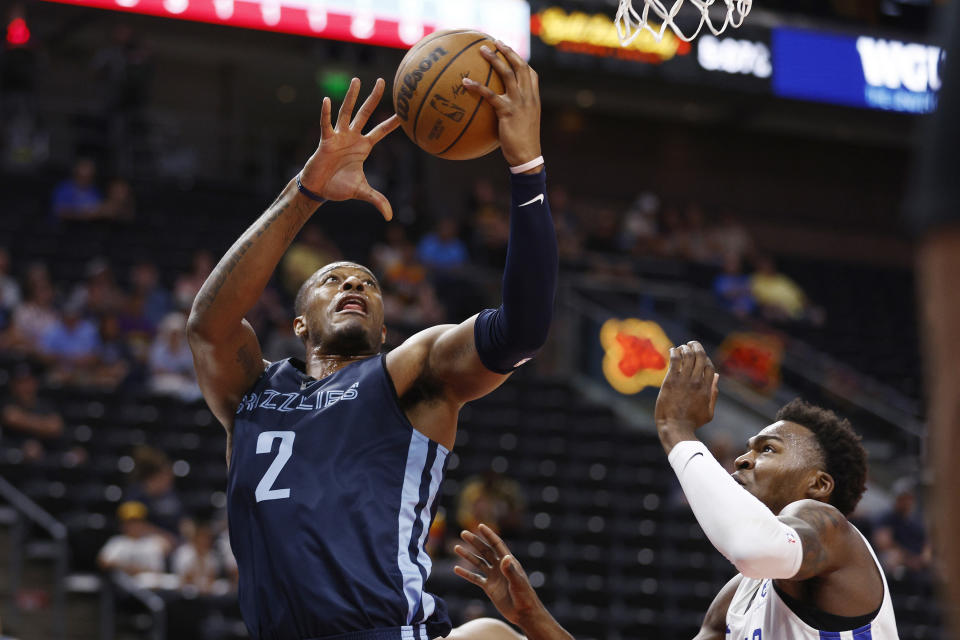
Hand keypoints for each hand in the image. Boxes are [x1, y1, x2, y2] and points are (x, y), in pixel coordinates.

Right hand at [299, 77, 400, 219]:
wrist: (319, 189)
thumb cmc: (339, 186)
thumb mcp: (362, 192)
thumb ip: (377, 200)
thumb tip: (390, 216)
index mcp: (363, 146)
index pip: (381, 130)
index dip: (392, 122)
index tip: (404, 111)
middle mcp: (352, 137)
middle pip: (366, 113)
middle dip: (374, 97)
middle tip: (382, 80)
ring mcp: (339, 136)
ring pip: (347, 112)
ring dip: (351, 96)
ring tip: (357, 80)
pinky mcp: (325, 140)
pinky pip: (326, 124)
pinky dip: (327, 113)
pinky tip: (327, 100)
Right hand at [454, 524, 545, 626]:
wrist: (524, 613)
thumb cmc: (525, 597)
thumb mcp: (518, 583)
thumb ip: (510, 571)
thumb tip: (505, 558)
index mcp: (509, 562)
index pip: (497, 545)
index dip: (489, 535)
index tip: (480, 526)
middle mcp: (500, 567)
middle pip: (485, 551)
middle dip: (475, 542)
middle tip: (463, 533)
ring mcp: (494, 577)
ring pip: (478, 563)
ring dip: (468, 555)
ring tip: (456, 548)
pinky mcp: (489, 587)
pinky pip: (475, 578)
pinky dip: (466, 574)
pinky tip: (456, 569)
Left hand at [461, 41, 541, 169]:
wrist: (527, 157)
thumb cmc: (522, 144)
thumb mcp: (523, 125)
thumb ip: (515, 113)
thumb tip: (499, 111)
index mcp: (533, 99)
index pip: (531, 73)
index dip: (520, 60)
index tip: (508, 51)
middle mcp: (528, 97)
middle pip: (520, 66)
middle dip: (508, 51)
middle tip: (495, 42)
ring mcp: (519, 103)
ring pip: (507, 74)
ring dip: (494, 60)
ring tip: (481, 50)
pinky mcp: (508, 112)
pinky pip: (490, 95)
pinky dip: (477, 86)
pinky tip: (465, 82)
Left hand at [654, 341, 719, 435]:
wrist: (675, 427)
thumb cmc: (691, 422)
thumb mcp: (709, 411)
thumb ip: (713, 394)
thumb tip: (716, 377)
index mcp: (707, 388)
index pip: (709, 366)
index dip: (706, 359)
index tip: (699, 357)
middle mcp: (697, 382)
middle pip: (700, 357)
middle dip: (697, 347)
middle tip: (692, 344)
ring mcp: (684, 380)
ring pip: (688, 356)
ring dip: (686, 348)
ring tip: (682, 347)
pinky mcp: (671, 380)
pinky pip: (675, 360)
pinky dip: (675, 352)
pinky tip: (672, 350)